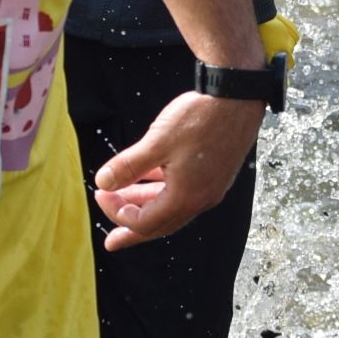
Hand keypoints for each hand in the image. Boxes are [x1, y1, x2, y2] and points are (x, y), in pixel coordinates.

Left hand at [92, 91, 261, 249]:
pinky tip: (146, 178)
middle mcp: (201, 199)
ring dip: (145, 205)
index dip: (118, 213)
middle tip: (112, 240)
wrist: (237, 97)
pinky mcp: (214, 172)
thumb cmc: (201, 117)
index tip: (101, 194)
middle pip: (160, 223)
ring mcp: (210, 186)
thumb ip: (128, 166)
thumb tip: (104, 182)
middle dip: (132, 229)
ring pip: (171, 207)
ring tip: (123, 200)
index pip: (144, 221)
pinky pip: (182, 192)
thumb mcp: (156, 142)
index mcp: (185, 197)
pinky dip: (161, 190)